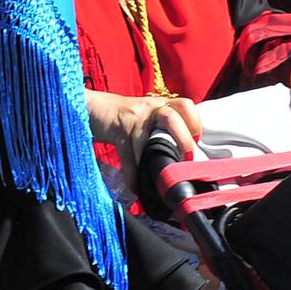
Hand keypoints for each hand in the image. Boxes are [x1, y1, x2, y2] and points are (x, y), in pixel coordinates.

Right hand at [86, 90, 202, 192]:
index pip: (185, 105)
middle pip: (171, 117)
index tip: (197, 141)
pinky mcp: (117, 130)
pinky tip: (134, 185)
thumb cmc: (125, 115)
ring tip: (161, 176)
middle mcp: (149, 108)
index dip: (195, 122)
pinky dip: (131, 172)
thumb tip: (186, 153)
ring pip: (147, 136)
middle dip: (183, 139)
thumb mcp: (148, 114)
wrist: (93, 107)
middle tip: (188, 157)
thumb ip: (166, 126)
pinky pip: (126, 153)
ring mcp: (132, 118)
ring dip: (155, 157)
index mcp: (161, 104)